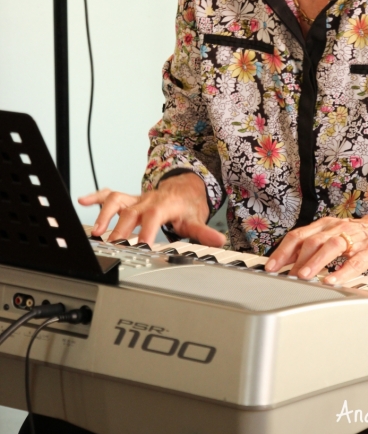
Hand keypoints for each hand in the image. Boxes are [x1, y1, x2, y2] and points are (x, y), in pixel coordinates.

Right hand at [78, 172, 225, 247]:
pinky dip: (95, 197)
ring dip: (105, 215)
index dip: (147, 231)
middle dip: (121, 229)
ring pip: (117, 201)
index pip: (154, 217)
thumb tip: (219, 240)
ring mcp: (136, 199)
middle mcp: (147, 200)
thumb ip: (204, 232)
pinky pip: (110, 195)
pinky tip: (83, 201)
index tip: (141, 247)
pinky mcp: (128, 199)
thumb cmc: (187, 205)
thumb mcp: (196, 219)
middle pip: (131, 212)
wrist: (184, 186)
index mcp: (164, 205)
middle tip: (112, 246)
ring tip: (96, 232)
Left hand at [264, 210, 367, 285]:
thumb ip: (312, 244)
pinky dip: (342, 271)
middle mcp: (336, 229)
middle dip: (294, 258)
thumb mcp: (333, 234)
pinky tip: (332, 280)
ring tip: (303, 275)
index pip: (298, 235)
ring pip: (330, 247)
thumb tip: (287, 260)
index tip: (270, 266)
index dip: (283, 251)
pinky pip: (354, 261)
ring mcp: (353, 239)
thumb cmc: (360, 234)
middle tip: (282, 274)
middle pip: (311, 240)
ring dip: (314, 261)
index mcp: (325, 225)